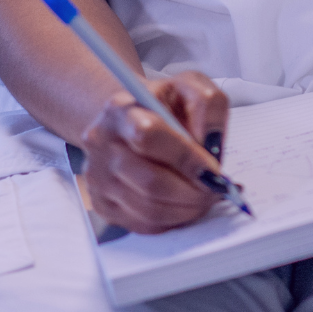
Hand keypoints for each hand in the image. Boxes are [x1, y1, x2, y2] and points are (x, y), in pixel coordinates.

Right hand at [77, 71, 232, 233]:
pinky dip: (172, 219)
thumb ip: (208, 104)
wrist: (130, 120)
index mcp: (120, 108)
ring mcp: (98, 175)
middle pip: (150, 181)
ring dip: (186, 209)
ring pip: (149, 208)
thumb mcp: (190, 87)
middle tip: (214, 190)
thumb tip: (211, 143)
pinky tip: (184, 204)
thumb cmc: (162, 106)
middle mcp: (101, 142)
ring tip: (203, 196)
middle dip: (192, 192)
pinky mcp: (102, 202)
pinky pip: (143, 223)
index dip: (185, 158)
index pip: (148, 136)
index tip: (212, 170)